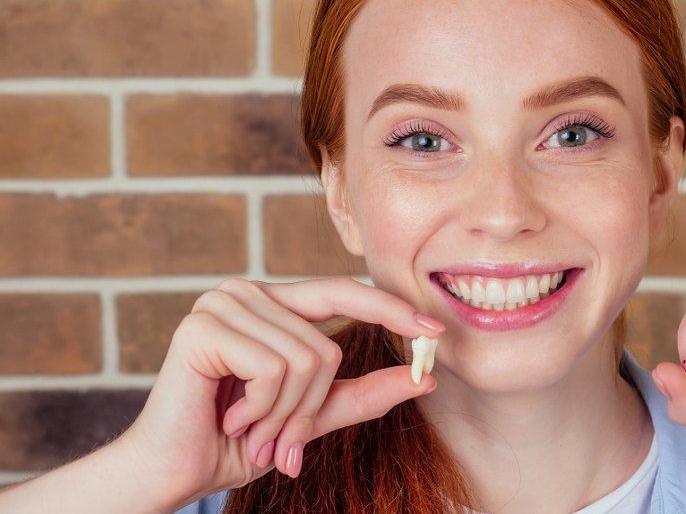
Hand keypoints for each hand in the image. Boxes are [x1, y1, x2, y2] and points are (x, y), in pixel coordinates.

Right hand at [117, 277, 443, 507]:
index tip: (435, 332)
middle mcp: (247, 292)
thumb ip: (363, 394)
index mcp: (273, 303)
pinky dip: (262, 409)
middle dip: (310, 407)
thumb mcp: (312, 416)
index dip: (390, 309)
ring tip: (249, 428)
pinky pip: (274, 368)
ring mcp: (223, 303)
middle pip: (328, 345)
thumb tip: (425, 378)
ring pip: (306, 359)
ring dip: (283, 414)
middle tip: (278, 439)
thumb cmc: (237, 441)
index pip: (343, 292)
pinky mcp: (203, 326)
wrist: (173, 472)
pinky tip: (229, 418)